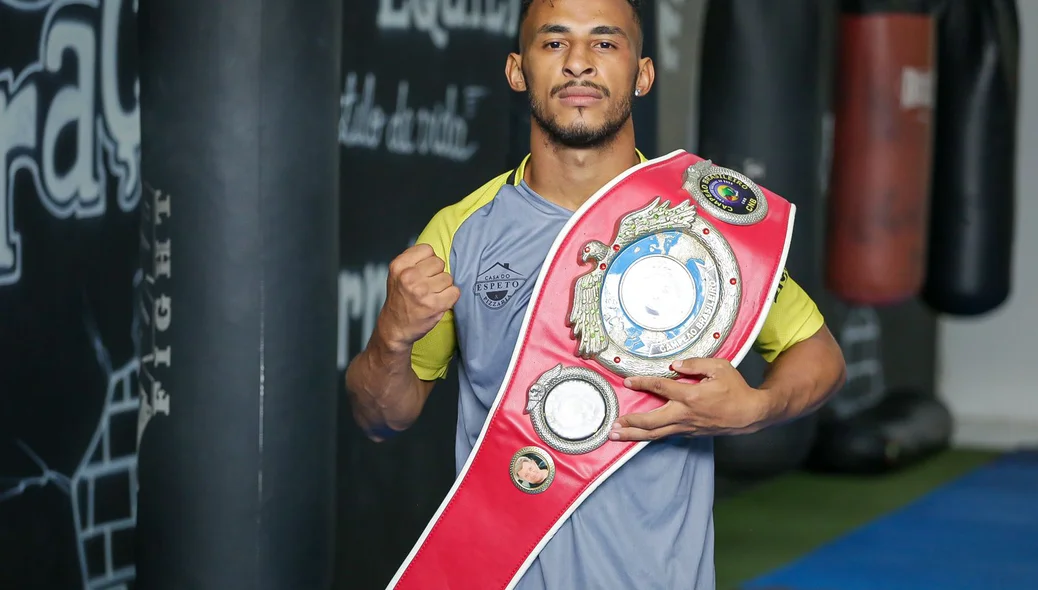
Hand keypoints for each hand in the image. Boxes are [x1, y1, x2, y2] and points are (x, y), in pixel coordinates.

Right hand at [377, 244, 460, 349]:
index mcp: (399, 266)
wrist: (395, 327)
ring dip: (443, 286)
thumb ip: (413, 260)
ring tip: (431, 294)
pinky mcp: (434, 305)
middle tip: (427, 285)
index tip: (423, 271)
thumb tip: (435, 252)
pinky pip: (455, 292)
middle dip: (436, 273)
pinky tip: (439, 302)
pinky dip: (450, 297)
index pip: (427, 250)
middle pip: (439, 263)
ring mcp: (422, 292)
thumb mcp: (397, 274)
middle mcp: (409, 277)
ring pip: (448, 278)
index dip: (428, 260)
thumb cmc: (399, 299)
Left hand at [609, 357, 769, 440]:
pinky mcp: (690, 433)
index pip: (660, 387)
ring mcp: (686, 426)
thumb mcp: (719, 367)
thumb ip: (695, 363)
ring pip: (656, 434)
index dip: (642, 383)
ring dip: (634, 435)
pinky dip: (649, 437)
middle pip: (651, 422)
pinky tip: (638, 437)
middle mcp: (685, 414)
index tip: (628, 381)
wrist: (750, 414)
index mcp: (690, 395)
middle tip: (613, 424)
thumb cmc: (736, 389)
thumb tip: (674, 365)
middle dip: (630, 423)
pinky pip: (665, 435)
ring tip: (616, 436)